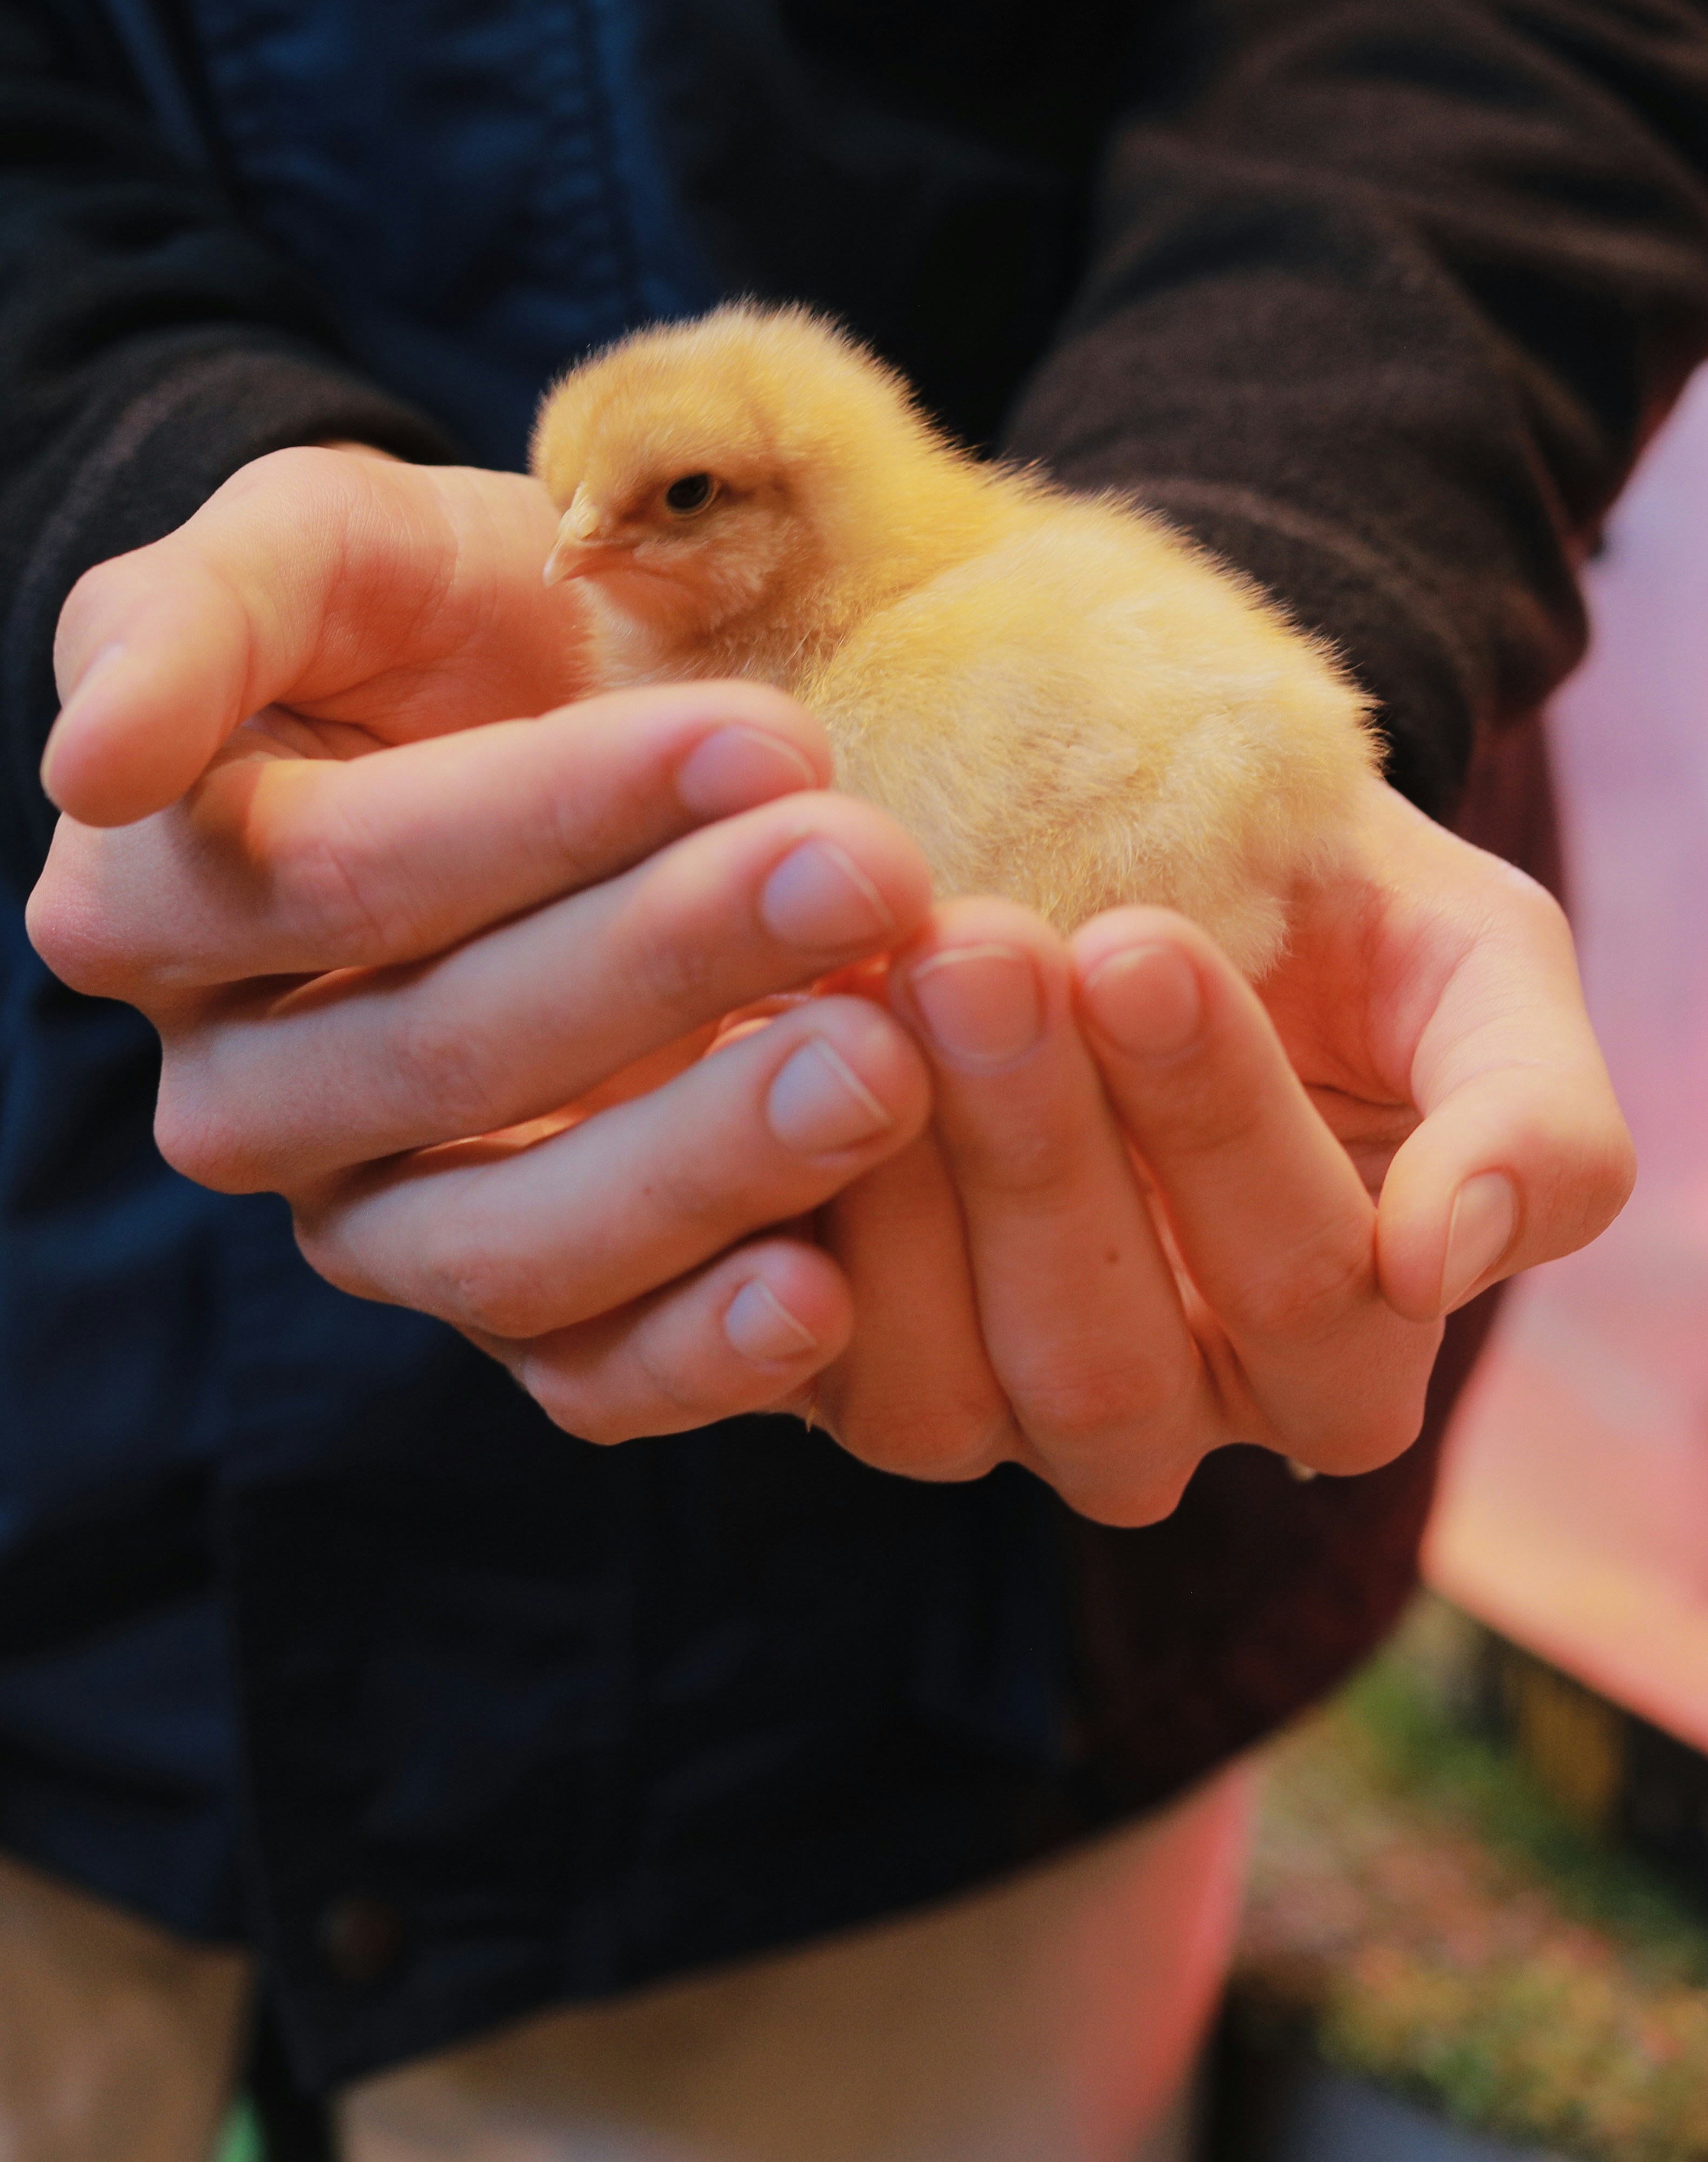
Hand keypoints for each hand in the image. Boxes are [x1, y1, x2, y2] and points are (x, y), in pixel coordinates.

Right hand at [28, 449, 941, 1427]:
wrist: (542, 711)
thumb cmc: (433, 619)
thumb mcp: (318, 548)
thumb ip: (195, 616)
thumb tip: (93, 763)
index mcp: (160, 911)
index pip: (349, 875)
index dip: (552, 815)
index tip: (767, 741)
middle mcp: (248, 1096)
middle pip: (445, 1054)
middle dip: (673, 959)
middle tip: (868, 872)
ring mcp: (379, 1221)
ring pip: (505, 1244)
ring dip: (704, 1159)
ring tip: (879, 1065)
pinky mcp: (516, 1308)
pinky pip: (576, 1377)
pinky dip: (698, 1354)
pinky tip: (820, 1294)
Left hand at [803, 778, 1633, 1525]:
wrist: (1143, 871)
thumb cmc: (1332, 923)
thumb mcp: (1478, 967)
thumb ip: (1532, 1118)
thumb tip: (1449, 1258)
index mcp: (1341, 1352)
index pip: (1311, 1289)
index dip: (1219, 1125)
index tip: (1131, 943)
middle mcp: (1168, 1417)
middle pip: (1112, 1366)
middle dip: (1039, 1148)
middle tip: (971, 952)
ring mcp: (997, 1413)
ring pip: (950, 1396)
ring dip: (901, 1192)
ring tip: (859, 990)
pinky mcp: (846, 1374)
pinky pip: (804, 1369)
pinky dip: (777, 1233)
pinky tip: (757, 1070)